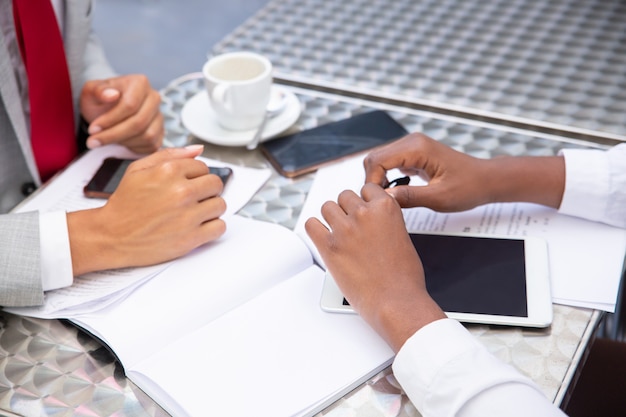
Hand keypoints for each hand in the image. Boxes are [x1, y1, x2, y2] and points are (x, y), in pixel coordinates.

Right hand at [67, 145, 226, 274]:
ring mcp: (188, 216)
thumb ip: (170, 155)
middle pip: (216, 184)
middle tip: (193, 199)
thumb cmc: (124, 204)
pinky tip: (199, 226)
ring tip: (194, 213)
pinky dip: (213, 228)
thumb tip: (198, 150)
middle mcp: (181, 192)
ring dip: (210, 209)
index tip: (187, 185)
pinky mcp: (191, 238)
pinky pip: (220, 227)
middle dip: (206, 190)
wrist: (111, 236)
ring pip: (220, 205)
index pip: (204, 167)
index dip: (196, 176)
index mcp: (169, 171)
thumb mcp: (138, 169)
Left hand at [80, 74, 163, 152]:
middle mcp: (154, 98)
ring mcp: (159, 117)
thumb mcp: (91, 92)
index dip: (110, 120)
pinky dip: (132, 147)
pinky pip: (150, 145)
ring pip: (146, 136)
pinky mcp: (160, 133)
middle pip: (139, 122)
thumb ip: (98, 91)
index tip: (93, 129)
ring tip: (105, 140)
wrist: (106, 110)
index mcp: (140, 83)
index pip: (130, 105)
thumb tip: (111, 95)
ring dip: (122, 141)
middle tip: (94, 141)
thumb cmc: (99, 100)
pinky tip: (118, 142)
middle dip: (114, 134)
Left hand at [305, 183, 445, 351]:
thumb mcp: (402, 235)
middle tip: (351, 226)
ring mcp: (345, 229)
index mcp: (386, 208)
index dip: (364, 200)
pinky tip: (323, 238)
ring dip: (331, 218)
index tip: (363, 210)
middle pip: (344, 196)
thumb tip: (372, 219)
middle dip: (347, 209)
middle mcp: (364, 214)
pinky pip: (311, 225)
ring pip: (327, 207)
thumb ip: (385, 221)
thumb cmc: (404, 276)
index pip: (366, 188)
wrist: (396, 301)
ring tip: (338, 233)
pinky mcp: (329, 246)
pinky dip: (315, 230)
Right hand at [364, 133, 564, 210]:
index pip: (377, 161)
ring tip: (388, 199)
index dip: (371, 182)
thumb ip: (409, 197)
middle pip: (374, 158)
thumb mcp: (439, 198)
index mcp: (417, 148)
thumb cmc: (468, 187)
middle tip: (379, 202)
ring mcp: (412, 146)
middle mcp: (412, 142)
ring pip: (379, 161)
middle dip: (372, 181)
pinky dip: (387, 178)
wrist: (485, 180)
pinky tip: (397, 192)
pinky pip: (389, 163)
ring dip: (379, 180)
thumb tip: (384, 198)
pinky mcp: (413, 154)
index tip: (375, 201)